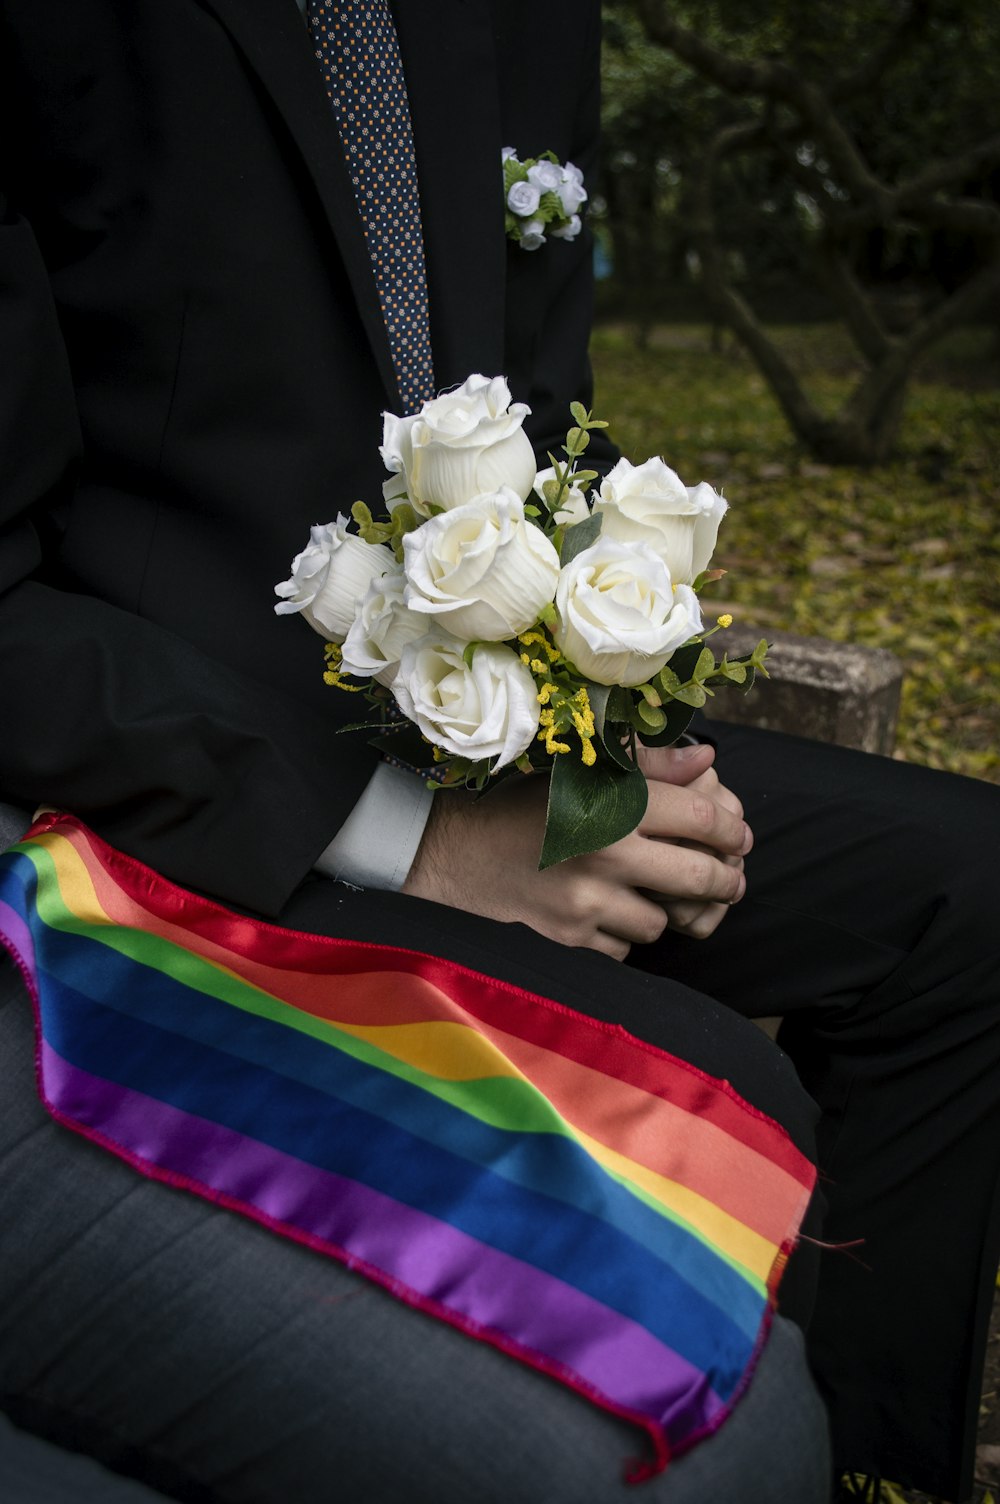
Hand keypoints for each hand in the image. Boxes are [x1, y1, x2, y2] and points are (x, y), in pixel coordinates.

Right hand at [402, 742, 750, 960]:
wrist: (453, 854)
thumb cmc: (521, 807)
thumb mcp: (579, 773)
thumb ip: (647, 766)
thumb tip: (707, 759)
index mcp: (611, 801)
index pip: (702, 815)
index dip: (731, 828)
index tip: (738, 836)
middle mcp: (605, 851)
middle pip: (699, 877)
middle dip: (725, 880)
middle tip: (730, 880)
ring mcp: (587, 901)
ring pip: (661, 920)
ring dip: (661, 910)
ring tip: (649, 895)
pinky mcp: (570, 940)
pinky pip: (625, 949)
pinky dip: (622, 936)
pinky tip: (607, 915)